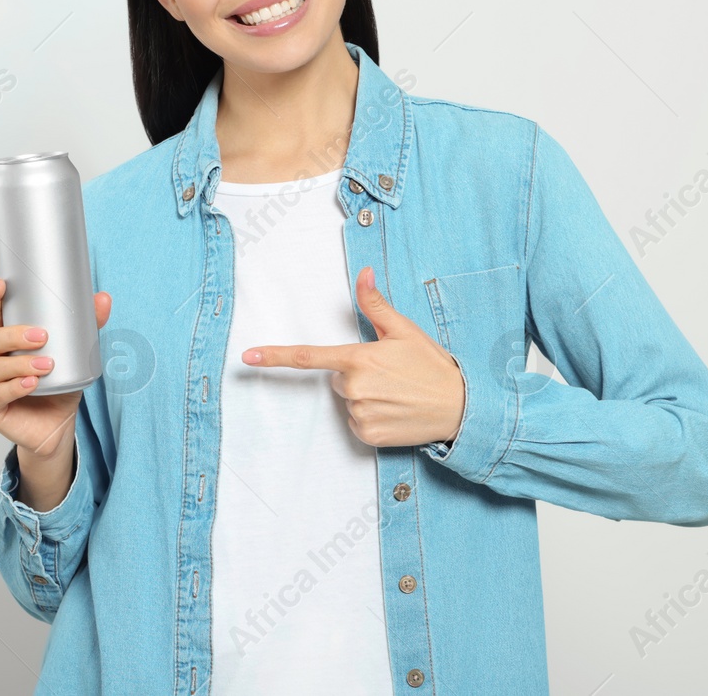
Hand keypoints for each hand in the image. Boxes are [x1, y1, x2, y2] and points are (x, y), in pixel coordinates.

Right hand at [0, 277, 109, 458]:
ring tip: (46, 365)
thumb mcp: (76, 354)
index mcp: (2, 342)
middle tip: (42, 336)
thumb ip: (87, 326)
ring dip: (20, 364)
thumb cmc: (59, 387)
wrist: (57, 427)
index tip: (0, 284)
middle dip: (14, 335)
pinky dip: (14, 388)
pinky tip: (31, 385)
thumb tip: (103, 298)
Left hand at [241, 266, 465, 448]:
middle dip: (359, 375)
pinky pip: (357, 424)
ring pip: (349, 401)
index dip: (276, 356)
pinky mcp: (368, 435)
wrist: (460, 407)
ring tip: (397, 393)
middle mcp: (355, 387)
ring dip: (367, 397)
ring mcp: (360, 413)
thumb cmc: (431, 366)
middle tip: (392, 375)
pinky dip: (373, 417)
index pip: (309, 357)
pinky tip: (395, 412)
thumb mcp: (405, 331)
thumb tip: (363, 273)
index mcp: (360, 358)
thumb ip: (376, 305)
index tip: (247, 357)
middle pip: (339, 378)